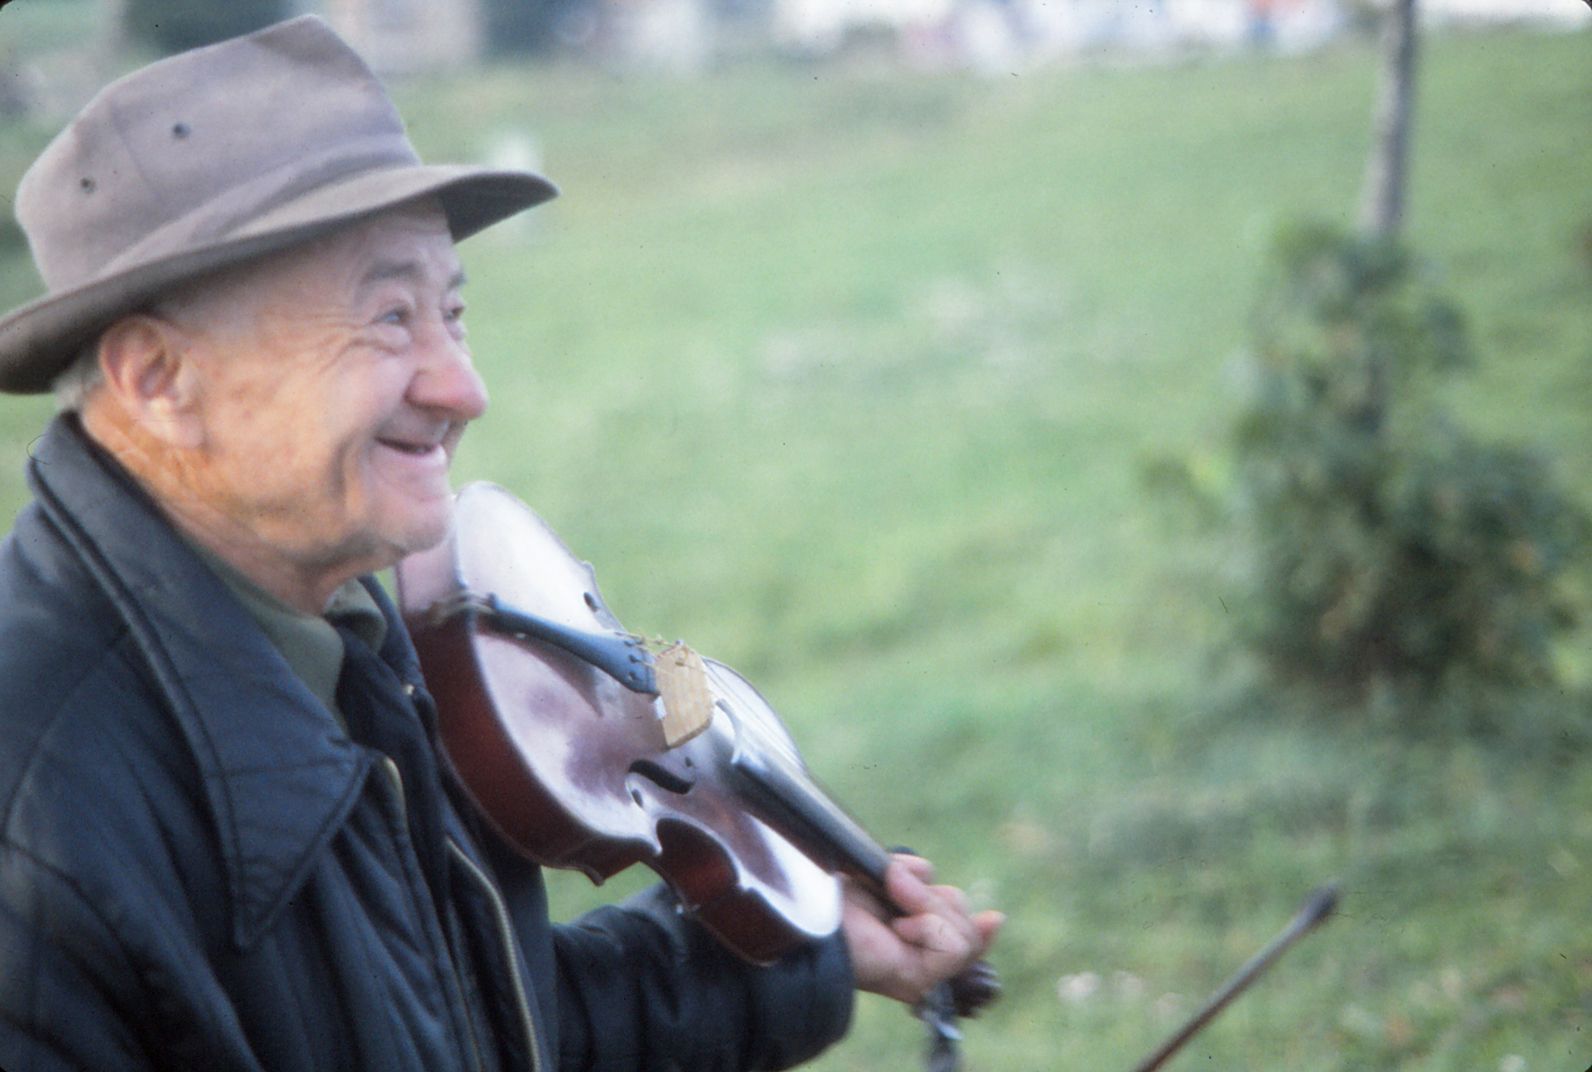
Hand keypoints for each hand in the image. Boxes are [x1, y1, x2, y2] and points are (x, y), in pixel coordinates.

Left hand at [840, 854, 1003, 1006]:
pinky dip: (928, 926)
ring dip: (928, 907)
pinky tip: (898, 928)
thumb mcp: (895, 878)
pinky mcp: (919, 981)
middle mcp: (923, 960)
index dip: (982, 930)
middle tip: (895, 888)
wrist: (810, 907)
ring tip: (894, 911)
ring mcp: (923, 975)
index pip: (970, 941)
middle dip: (935, 897)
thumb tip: (997, 919)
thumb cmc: (840, 894)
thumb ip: (931, 888)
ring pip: (964, 935)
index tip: (992, 919)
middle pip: (967, 924)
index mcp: (918, 937)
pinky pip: (952, 947)